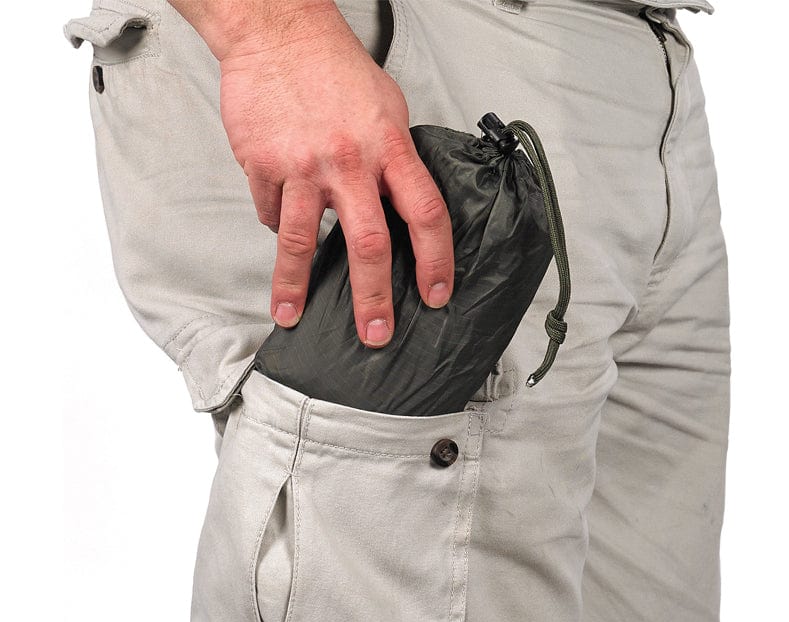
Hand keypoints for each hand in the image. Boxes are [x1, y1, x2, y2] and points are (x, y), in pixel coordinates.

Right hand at [217, 5, 453, 346]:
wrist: (278, 31)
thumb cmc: (335, 68)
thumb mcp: (387, 109)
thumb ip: (396, 161)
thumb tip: (401, 205)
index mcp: (389, 147)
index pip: (425, 214)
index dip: (435, 260)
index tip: (435, 294)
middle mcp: (349, 161)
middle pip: (367, 244)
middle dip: (372, 298)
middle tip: (375, 333)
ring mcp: (302, 166)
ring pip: (299, 240)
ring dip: (295, 285)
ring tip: (291, 314)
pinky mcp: (263, 165)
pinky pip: (268, 212)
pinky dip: (274, 226)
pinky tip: (278, 230)